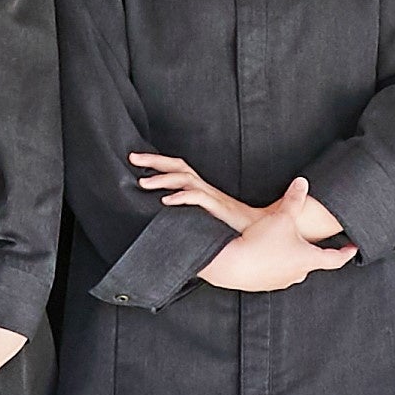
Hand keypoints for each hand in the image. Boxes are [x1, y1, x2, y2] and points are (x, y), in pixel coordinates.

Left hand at [133, 152, 262, 232]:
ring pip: (186, 179)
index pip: (179, 169)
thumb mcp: (209, 220)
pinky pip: (198, 198)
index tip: (138, 160)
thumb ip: (193, 214)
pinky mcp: (219, 210)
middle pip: (179, 167)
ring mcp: (213, 199)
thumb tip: (169, 214)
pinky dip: (182, 197)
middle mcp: (207, 190)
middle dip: (154, 161)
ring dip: (163, 179)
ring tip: (144, 183)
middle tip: (133, 157)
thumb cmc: (237, 231)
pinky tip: (167, 201)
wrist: (261, 237)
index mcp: (204, 191)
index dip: (159, 163)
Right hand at [197, 183, 357, 291]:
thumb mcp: (282, 216)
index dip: (347, 253)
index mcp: (309, 259)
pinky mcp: (264, 284)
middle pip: (314, 262)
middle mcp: (298, 273)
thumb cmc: (262, 242)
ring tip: (289, 244)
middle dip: (316, 251)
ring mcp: (281, 281)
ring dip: (294, 256)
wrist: (231, 265)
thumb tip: (302, 182)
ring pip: (294, 268)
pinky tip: (267, 253)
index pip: (336, 258)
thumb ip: (294, 199)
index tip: (353, 249)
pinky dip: (276, 263)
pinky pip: (276, 273)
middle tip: (320, 242)